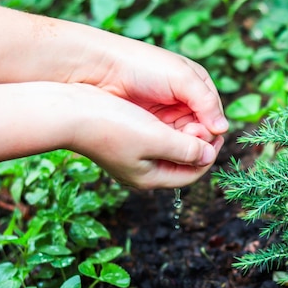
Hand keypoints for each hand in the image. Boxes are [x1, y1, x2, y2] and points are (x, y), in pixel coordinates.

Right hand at [70, 84, 224, 188]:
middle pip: (183, 160)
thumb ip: (186, 149)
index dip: (210, 153)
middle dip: (197, 141)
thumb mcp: (156, 138)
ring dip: (184, 131)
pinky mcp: (125, 139)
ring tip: (190, 113)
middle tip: (204, 121)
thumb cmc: (112, 125)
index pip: (193, 173)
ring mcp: (133, 156)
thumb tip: (210, 155)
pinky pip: (157, 135)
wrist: (69, 110)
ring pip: (170, 146)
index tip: (218, 131)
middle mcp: (143, 171)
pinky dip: (169, 125)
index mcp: (151, 177)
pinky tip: (171, 109)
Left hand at [88, 40, 228, 137]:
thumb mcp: (181, 77)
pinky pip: (166, 142)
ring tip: (170, 140)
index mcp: (197, 86)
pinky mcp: (150, 127)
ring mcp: (166, 116)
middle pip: (201, 131)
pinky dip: (167, 145)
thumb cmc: (142, 65)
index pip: (214, 116)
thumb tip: (223, 128)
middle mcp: (185, 102)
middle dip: (197, 138)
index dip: (210, 128)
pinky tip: (160, 144)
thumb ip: (205, 101)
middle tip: (185, 138)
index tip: (199, 133)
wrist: (100, 69)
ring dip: (182, 144)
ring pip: (185, 140)